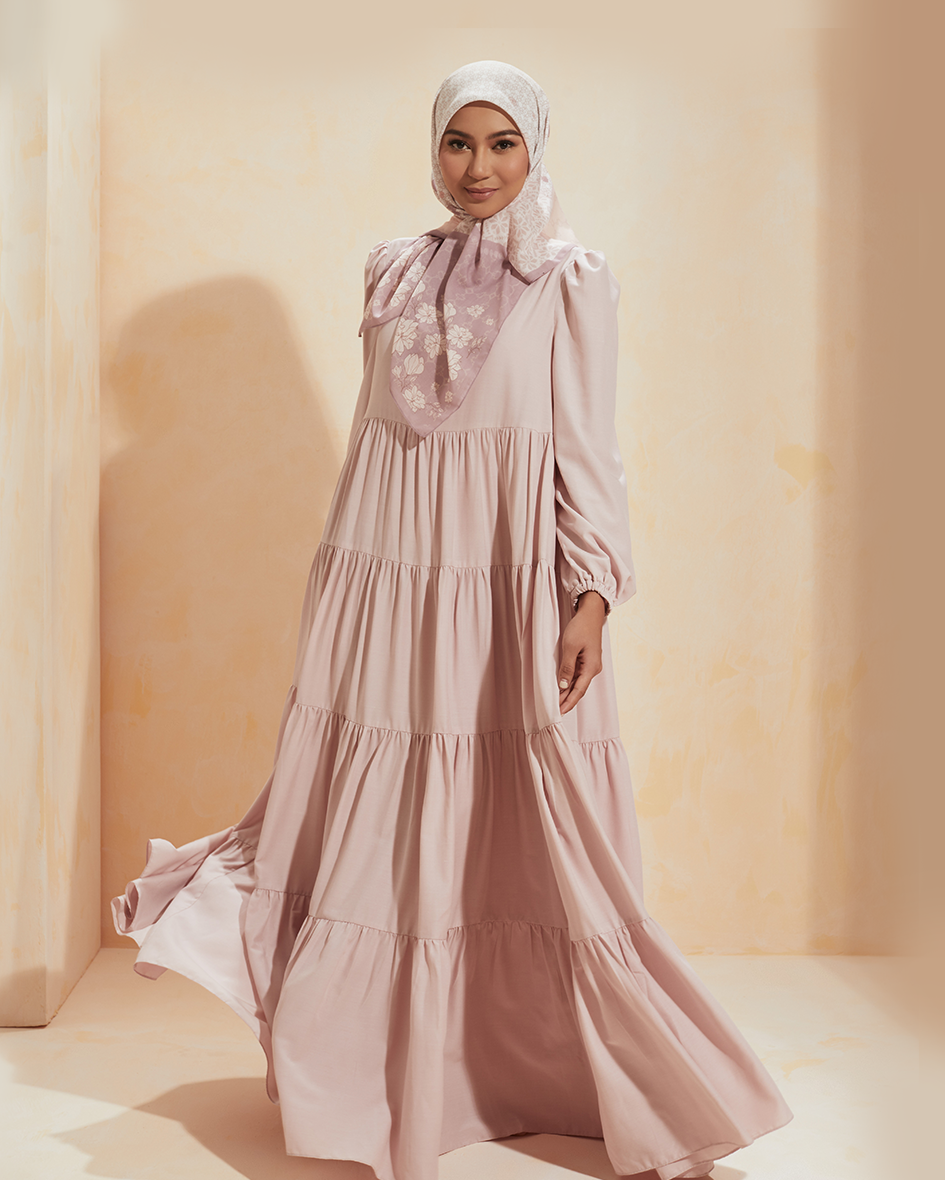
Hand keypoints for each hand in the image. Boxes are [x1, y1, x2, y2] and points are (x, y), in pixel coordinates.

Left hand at [557, 591, 605, 714]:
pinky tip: (562, 688)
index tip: (559, 713)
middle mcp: (593, 669)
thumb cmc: (581, 627)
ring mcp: (591, 665)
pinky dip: (570, 683)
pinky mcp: (587, 660)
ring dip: (568, 693)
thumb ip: (567, 668)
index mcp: (591, 667)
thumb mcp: (570, 647)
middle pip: (579, 690)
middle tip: (555, 713)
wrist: (591, 614)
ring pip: (578, 683)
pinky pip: (578, 676)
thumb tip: (563, 686)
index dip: (568, 703)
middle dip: (568, 701)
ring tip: (556, 703)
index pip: (578, 691)